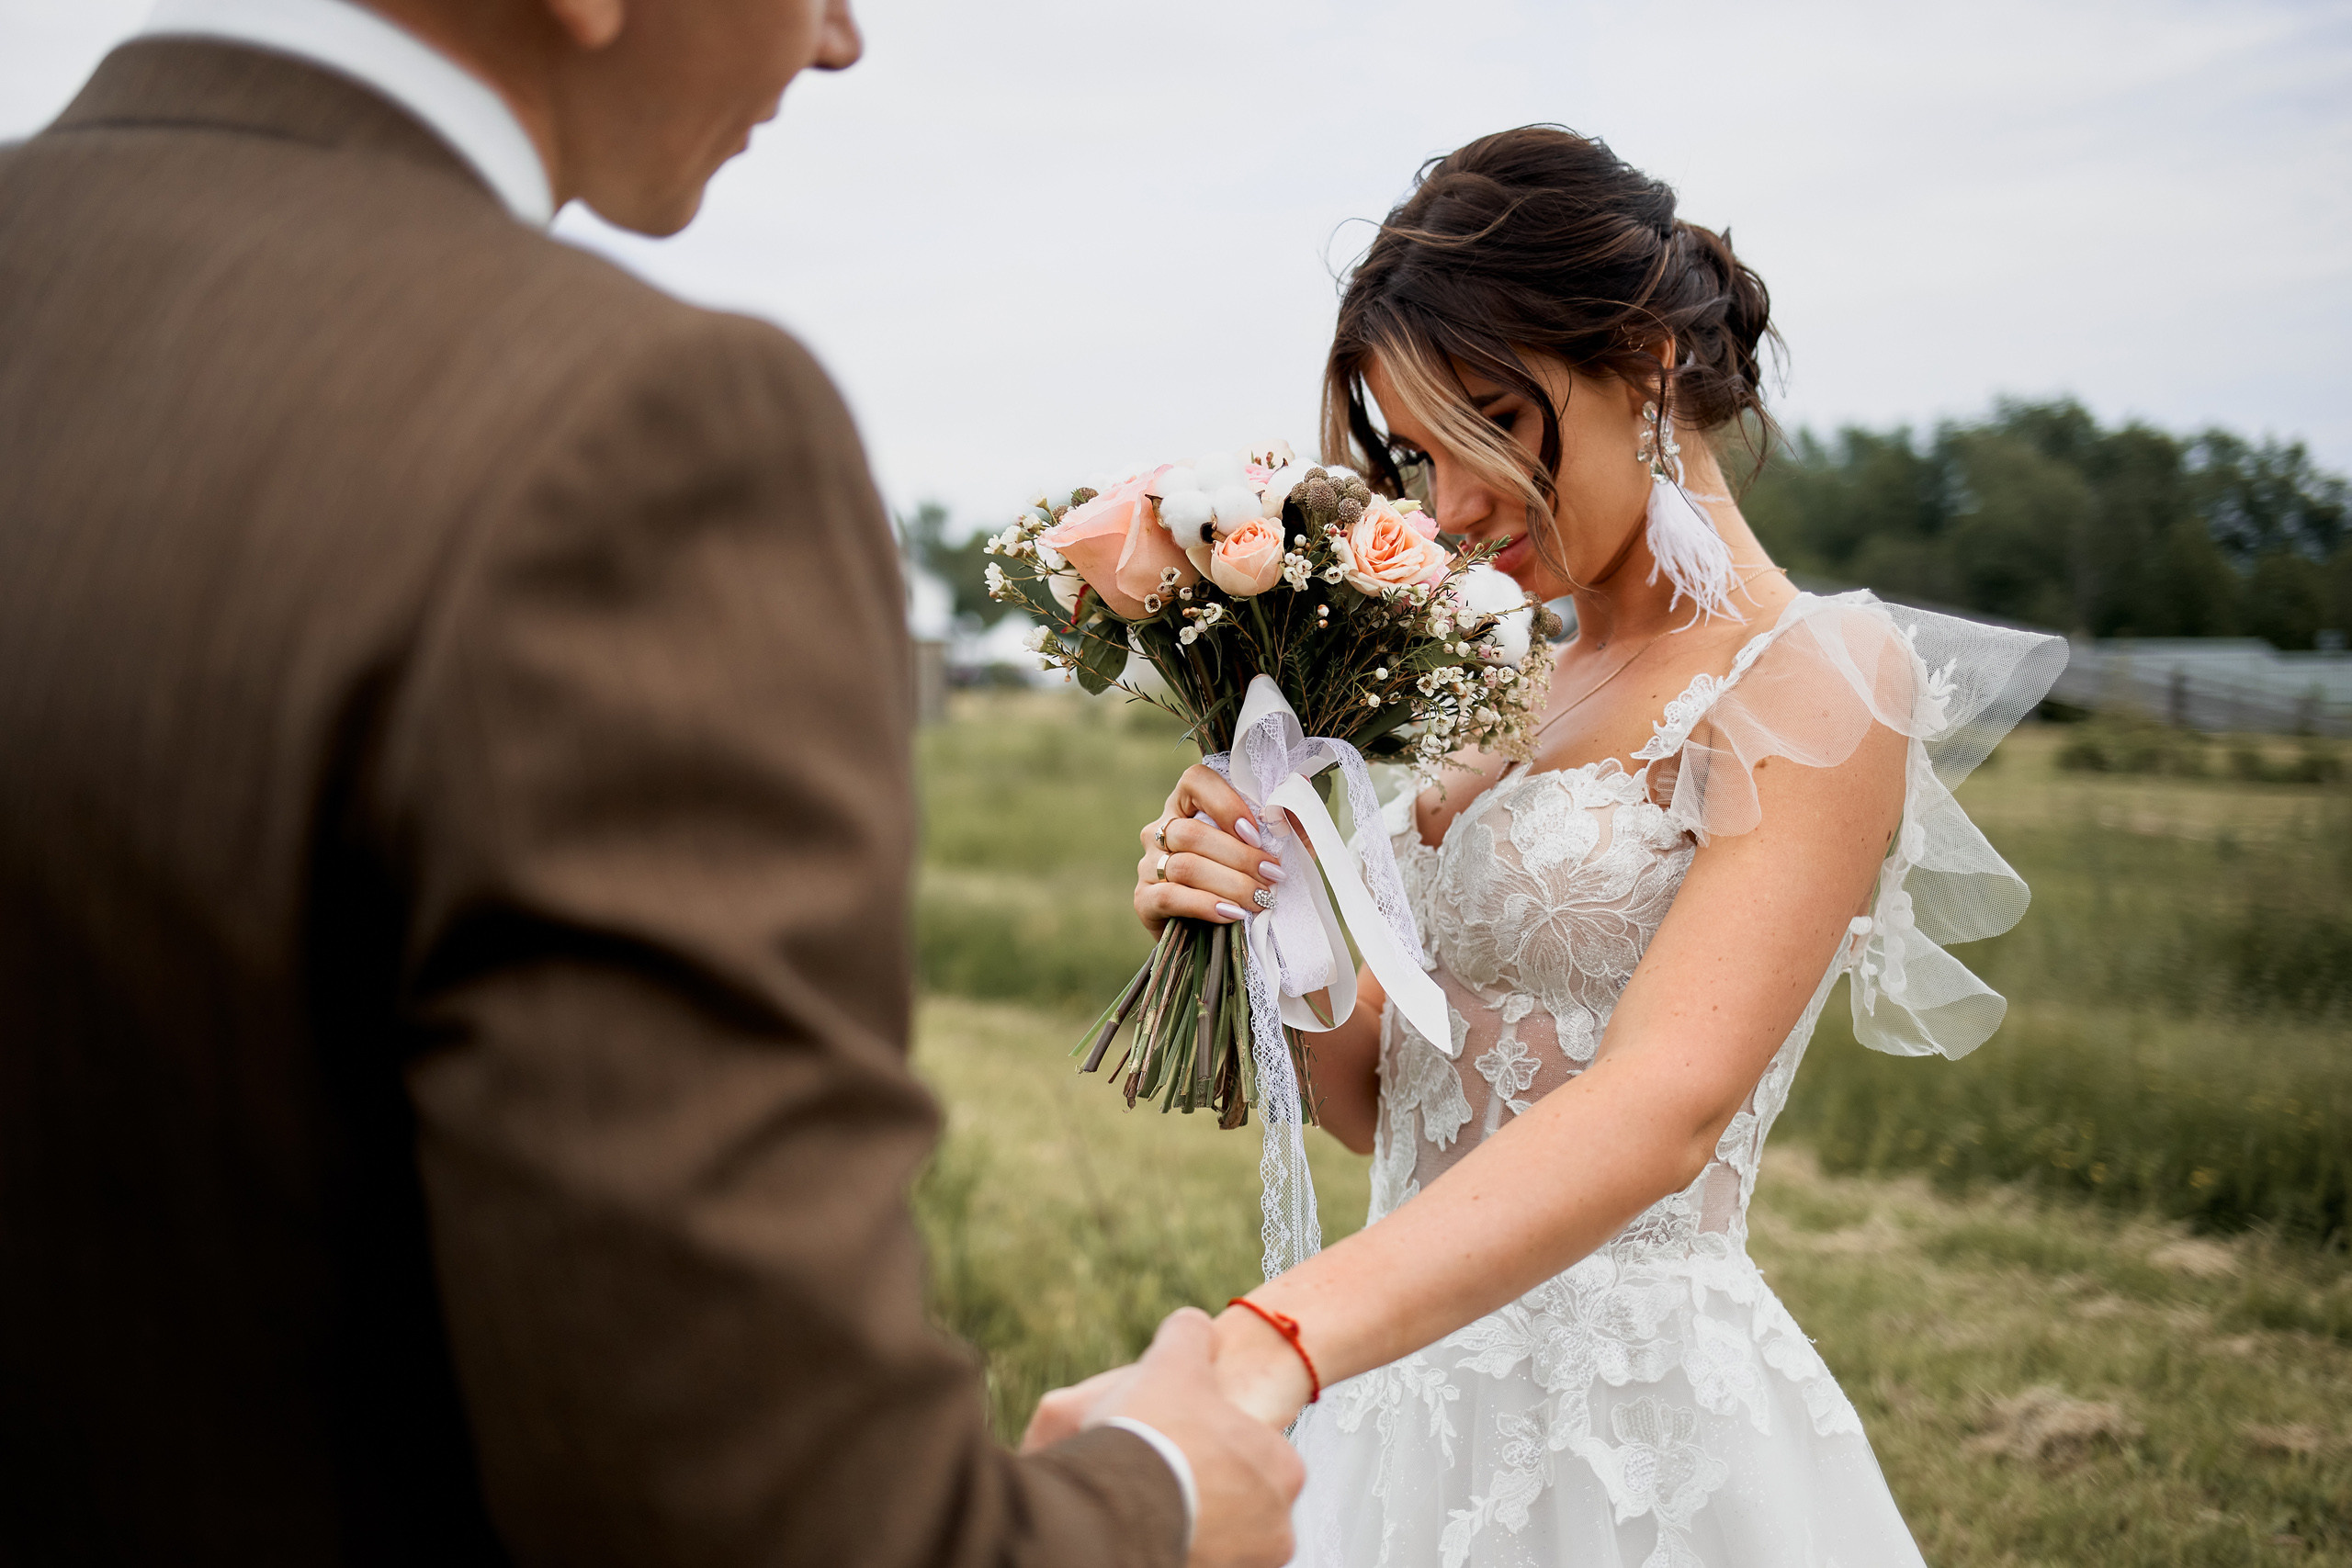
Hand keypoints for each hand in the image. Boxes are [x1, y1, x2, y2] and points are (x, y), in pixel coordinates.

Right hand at [1026, 1308, 1304, 1567]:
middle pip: (1235, 1500)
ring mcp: (1249, 1564)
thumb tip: (1194, 1325)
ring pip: (1219, 1538)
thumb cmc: (1154, 1433)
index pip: (1253, 1451)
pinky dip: (1177, 1549)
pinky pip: (1200, 1558)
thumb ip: (1189, 1336)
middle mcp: (1277, 1526)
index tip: (1174, 1438)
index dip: (1207, 1440)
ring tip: (1144, 1508)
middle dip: (1200, 1489)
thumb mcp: (1172, 1363)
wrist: (1117, 1509)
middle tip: (1155, 1476)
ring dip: (1189, 1523)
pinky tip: (1141, 1534)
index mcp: (1282, 1467)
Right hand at [1136, 765, 1283, 937]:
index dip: (1225, 803)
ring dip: (1230, 883)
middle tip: (1273, 875)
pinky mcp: (1144, 899)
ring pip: (1185, 866)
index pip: (1195, 781)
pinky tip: (1231, 913)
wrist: (1226, 933)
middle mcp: (1161, 829)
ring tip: (1261, 899)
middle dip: (1240, 856)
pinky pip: (1169, 897)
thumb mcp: (1276, 848)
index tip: (1256, 832)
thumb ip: (1288, 819)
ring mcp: (1148, 864)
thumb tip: (1301, 786)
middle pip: (1192, 833)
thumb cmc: (1251, 879)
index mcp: (1188, 804)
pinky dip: (1204, 905)